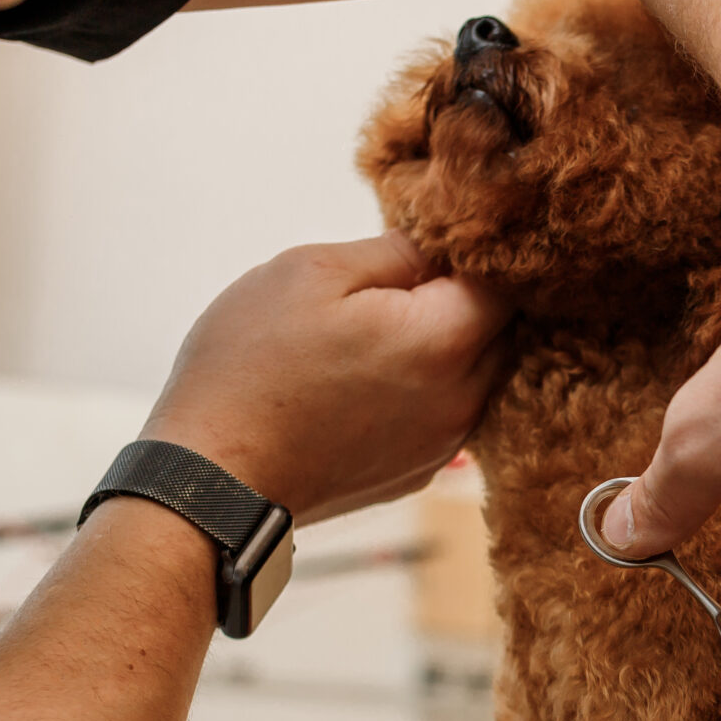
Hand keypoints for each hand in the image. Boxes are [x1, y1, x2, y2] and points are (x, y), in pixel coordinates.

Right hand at [144, 232, 510, 523]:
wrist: (214, 478)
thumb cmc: (251, 368)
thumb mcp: (311, 272)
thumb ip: (393, 251)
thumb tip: (436, 246)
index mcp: (444, 342)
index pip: (505, 284)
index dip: (474, 254)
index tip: (431, 242)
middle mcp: (461, 401)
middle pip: (500, 333)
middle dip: (464, 299)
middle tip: (399, 280)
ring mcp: (442, 445)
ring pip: (475, 377)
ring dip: (444, 347)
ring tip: (377, 331)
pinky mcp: (417, 473)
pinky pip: (444, 415)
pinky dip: (422, 389)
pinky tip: (366, 378)